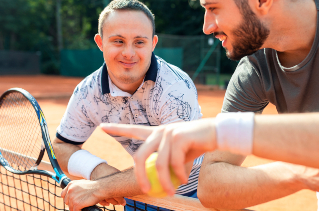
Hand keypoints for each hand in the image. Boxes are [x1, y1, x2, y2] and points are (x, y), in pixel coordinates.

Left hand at [61, 179, 125, 210]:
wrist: (100, 188)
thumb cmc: (93, 186)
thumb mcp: (81, 184)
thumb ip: (74, 188)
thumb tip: (70, 195)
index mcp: (70, 185)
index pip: (63, 195)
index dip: (68, 198)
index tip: (72, 200)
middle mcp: (70, 190)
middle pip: (67, 202)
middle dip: (72, 203)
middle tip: (80, 203)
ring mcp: (72, 197)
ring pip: (71, 207)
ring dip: (76, 208)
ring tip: (83, 204)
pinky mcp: (76, 204)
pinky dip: (79, 210)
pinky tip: (83, 207)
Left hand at [100, 118, 217, 195]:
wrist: (216, 134)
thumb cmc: (197, 145)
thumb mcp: (178, 155)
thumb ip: (166, 163)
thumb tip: (157, 182)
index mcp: (157, 133)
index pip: (133, 129)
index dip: (116, 129)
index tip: (101, 127)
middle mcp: (160, 131)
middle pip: (139, 155)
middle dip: (139, 176)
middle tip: (144, 190)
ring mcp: (168, 133)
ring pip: (158, 164)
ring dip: (164, 182)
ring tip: (170, 191)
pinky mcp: (178, 137)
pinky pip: (173, 163)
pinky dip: (178, 175)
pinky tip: (183, 179)